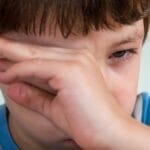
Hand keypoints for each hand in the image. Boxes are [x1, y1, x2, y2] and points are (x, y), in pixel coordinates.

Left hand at [0, 38, 128, 148]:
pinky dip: (19, 71)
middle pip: (36, 51)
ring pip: (34, 56)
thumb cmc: (87, 121)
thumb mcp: (55, 107)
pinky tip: (5, 75)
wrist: (110, 133)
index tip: (3, 60)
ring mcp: (75, 62)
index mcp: (78, 62)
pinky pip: (36, 67)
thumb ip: (34, 95)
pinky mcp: (70, 71)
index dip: (20, 57)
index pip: (43, 55)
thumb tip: (13, 87)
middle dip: (11, 50)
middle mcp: (78, 57)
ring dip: (11, 57)